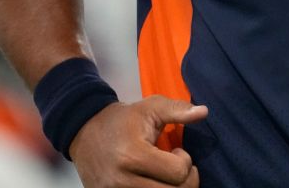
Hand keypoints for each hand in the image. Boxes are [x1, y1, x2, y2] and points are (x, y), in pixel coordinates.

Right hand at [69, 96, 208, 186]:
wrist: (83, 131)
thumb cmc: (121, 120)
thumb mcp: (150, 107)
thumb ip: (177, 109)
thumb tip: (204, 112)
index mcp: (133, 154)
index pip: (177, 172)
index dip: (185, 161)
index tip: (177, 150)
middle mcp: (121, 179)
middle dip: (185, 181)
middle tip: (178, 167)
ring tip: (167, 176)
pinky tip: (154, 182)